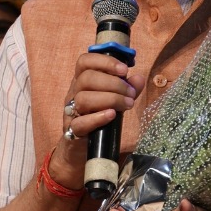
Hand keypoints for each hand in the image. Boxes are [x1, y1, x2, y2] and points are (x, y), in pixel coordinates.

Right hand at [49, 54, 143, 186]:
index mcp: (82, 81)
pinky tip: (112, 116)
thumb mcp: (115, 101)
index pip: (84, 61)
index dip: (104, 61)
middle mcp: (73, 93)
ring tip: (127, 105)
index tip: (124, 70)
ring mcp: (71, 112)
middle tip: (130, 94)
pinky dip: (97, 118)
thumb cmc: (100, 119)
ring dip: (109, 99)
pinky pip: (80, 122)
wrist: (82, 149)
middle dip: (113, 84)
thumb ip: (127, 89)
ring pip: (83, 98)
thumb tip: (139, 78)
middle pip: (86, 79)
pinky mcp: (72, 131)